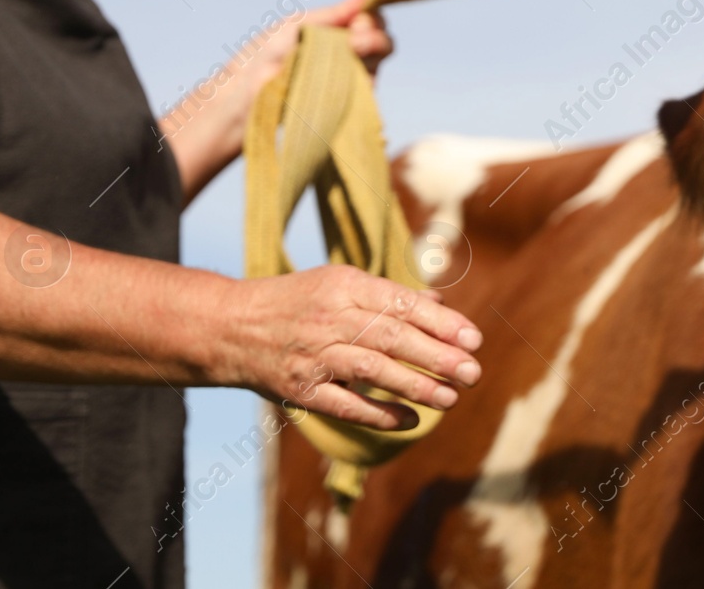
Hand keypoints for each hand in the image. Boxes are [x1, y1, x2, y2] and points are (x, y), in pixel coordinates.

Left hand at [159, 0, 395, 203]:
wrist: (243, 99)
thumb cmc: (261, 59)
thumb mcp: (297, 27)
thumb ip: (334, 14)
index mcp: (334, 33)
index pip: (371, 20)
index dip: (371, 20)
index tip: (355, 24)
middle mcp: (345, 57)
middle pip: (382, 44)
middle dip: (375, 39)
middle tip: (354, 44)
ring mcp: (346, 83)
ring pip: (377, 69)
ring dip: (367, 62)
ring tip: (341, 65)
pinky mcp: (342, 108)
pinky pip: (367, 97)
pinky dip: (364, 87)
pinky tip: (349, 84)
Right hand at [217, 265, 482, 429]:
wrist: (228, 326)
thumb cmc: (296, 302)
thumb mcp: (338, 283)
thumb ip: (388, 296)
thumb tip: (439, 302)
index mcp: (344, 284)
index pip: (402, 303)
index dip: (442, 322)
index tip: (475, 338)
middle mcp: (330, 317)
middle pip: (393, 336)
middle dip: (438, 355)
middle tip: (473, 372)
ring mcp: (314, 354)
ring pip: (373, 369)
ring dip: (416, 385)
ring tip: (451, 397)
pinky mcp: (300, 389)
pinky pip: (345, 404)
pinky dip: (379, 414)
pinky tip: (410, 420)